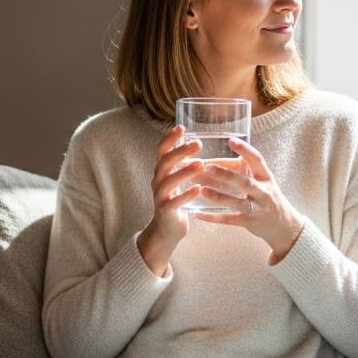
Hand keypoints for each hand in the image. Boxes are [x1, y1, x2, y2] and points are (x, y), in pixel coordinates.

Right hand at [136, 125, 204, 275]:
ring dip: (184, 171)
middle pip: (165, 163)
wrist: (166, 231)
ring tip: (200, 164)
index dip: (169, 139)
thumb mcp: (176, 181)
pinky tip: (198, 189)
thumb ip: (182, 165)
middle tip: (198, 143)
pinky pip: (175, 202)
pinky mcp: (165, 211)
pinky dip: (186, 195)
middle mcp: (157, 182)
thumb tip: (197, 143)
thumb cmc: (175, 202)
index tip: (181, 127)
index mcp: (161, 173)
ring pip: (169, 181)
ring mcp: (160, 197)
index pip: (161, 151)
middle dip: (180, 151)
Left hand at [191, 137, 304, 262]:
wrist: (285, 227)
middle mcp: (264, 193)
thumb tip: (229, 150)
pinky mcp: (249, 223)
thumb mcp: (265, 182)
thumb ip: (250, 169)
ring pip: (236, 202)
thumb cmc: (269, 199)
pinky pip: (229, 220)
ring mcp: (258, 209)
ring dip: (218, 196)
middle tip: (207, 167)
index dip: (245, 150)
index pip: (258, 161)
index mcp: (267, 178)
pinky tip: (198, 214)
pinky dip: (212, 217)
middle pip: (245, 183)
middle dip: (226, 175)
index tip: (231, 140)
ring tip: (201, 190)